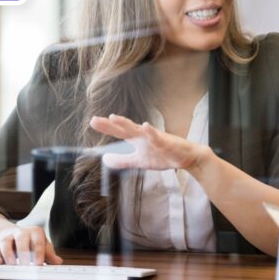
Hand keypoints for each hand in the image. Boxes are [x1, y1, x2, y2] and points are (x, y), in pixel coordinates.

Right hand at [0, 225, 61, 265]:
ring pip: (6, 243)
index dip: (38, 252)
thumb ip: (49, 254)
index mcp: (35, 232)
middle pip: (21, 240)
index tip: (39, 263)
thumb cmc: (31, 242)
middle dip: (23, 252)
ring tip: (12, 265)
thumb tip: (58, 261)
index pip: (38, 241)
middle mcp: (21, 233)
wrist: (11, 234)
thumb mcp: (42, 245)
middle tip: (26, 265)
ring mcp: (8, 237)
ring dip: (8, 254)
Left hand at [89, 113, 209, 171]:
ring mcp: (155, 137)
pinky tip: (145, 126)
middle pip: (124, 128)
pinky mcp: (166, 142)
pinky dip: (151, 132)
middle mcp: (144, 135)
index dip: (106, 127)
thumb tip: (104, 159)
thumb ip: (122, 160)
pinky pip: (158, 137)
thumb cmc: (162, 155)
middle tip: (95, 120)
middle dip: (110, 124)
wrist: (186, 158)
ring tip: (114, 118)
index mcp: (137, 139)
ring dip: (126, 123)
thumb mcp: (139, 161)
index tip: (92, 122)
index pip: (119, 132)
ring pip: (138, 129)